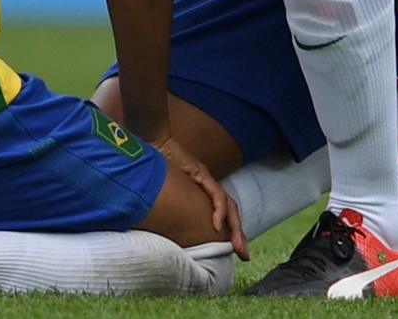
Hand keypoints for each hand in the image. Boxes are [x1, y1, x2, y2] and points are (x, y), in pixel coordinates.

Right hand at [151, 134, 248, 260]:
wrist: (154, 140)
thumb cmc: (155, 167)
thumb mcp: (167, 192)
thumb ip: (173, 206)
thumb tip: (166, 227)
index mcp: (202, 191)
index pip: (223, 213)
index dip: (230, 232)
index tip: (234, 251)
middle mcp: (208, 186)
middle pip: (231, 212)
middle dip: (238, 235)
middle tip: (244, 256)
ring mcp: (206, 179)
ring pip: (229, 206)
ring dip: (235, 228)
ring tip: (237, 247)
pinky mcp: (201, 173)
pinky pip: (215, 195)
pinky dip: (218, 211)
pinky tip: (217, 225)